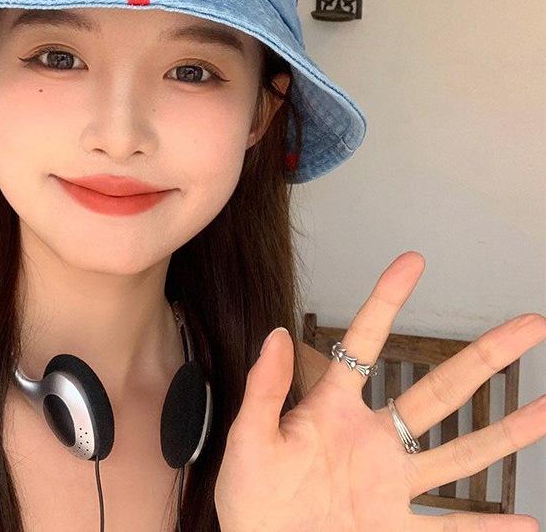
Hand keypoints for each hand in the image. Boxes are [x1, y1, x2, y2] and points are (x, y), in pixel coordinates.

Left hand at [214, 251, 545, 530]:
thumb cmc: (250, 499)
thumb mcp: (249, 438)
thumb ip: (265, 389)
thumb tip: (276, 333)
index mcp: (333, 410)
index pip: (364, 343)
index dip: (387, 300)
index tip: (412, 262)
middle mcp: (372, 440)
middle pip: (439, 391)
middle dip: (484, 357)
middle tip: (528, 325)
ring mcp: (391, 485)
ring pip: (460, 454)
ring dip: (506, 435)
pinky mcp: (397, 529)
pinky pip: (452, 531)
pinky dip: (489, 531)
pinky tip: (527, 525)